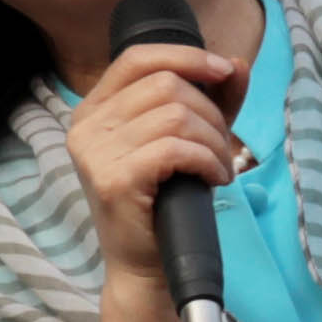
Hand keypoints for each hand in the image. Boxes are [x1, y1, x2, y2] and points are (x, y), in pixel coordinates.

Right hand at [63, 36, 243, 290]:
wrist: (144, 264)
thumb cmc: (164, 200)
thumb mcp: (189, 139)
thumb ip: (212, 99)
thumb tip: (236, 63)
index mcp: (95, 108)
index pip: (137, 57)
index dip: (186, 57)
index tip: (223, 71)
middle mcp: (86, 125)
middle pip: (165, 85)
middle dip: (210, 112)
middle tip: (222, 148)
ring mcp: (95, 153)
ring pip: (175, 116)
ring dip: (213, 141)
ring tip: (218, 167)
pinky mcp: (114, 180)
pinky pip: (175, 148)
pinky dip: (206, 160)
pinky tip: (213, 178)